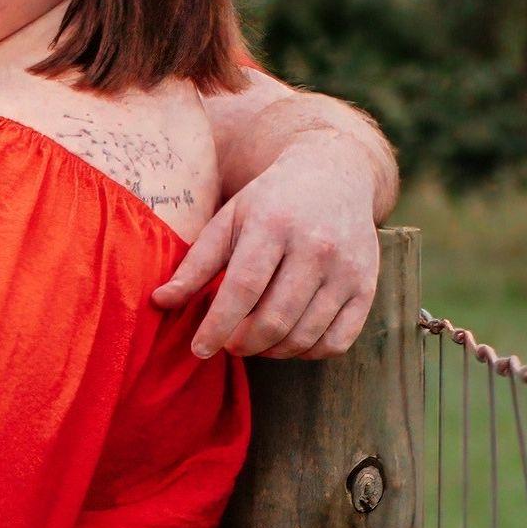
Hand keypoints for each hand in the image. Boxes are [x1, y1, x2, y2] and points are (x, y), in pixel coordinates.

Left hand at [157, 125, 386, 360]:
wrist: (335, 175)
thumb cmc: (272, 201)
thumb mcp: (229, 219)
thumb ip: (196, 263)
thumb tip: (159, 303)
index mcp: (274, 224)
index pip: (243, 289)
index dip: (218, 326)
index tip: (199, 349)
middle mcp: (316, 246)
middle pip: (274, 319)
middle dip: (243, 343)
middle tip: (230, 342)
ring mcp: (346, 269)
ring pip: (304, 336)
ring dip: (272, 351)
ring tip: (256, 340)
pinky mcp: (367, 287)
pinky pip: (336, 342)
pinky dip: (308, 352)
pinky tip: (290, 338)